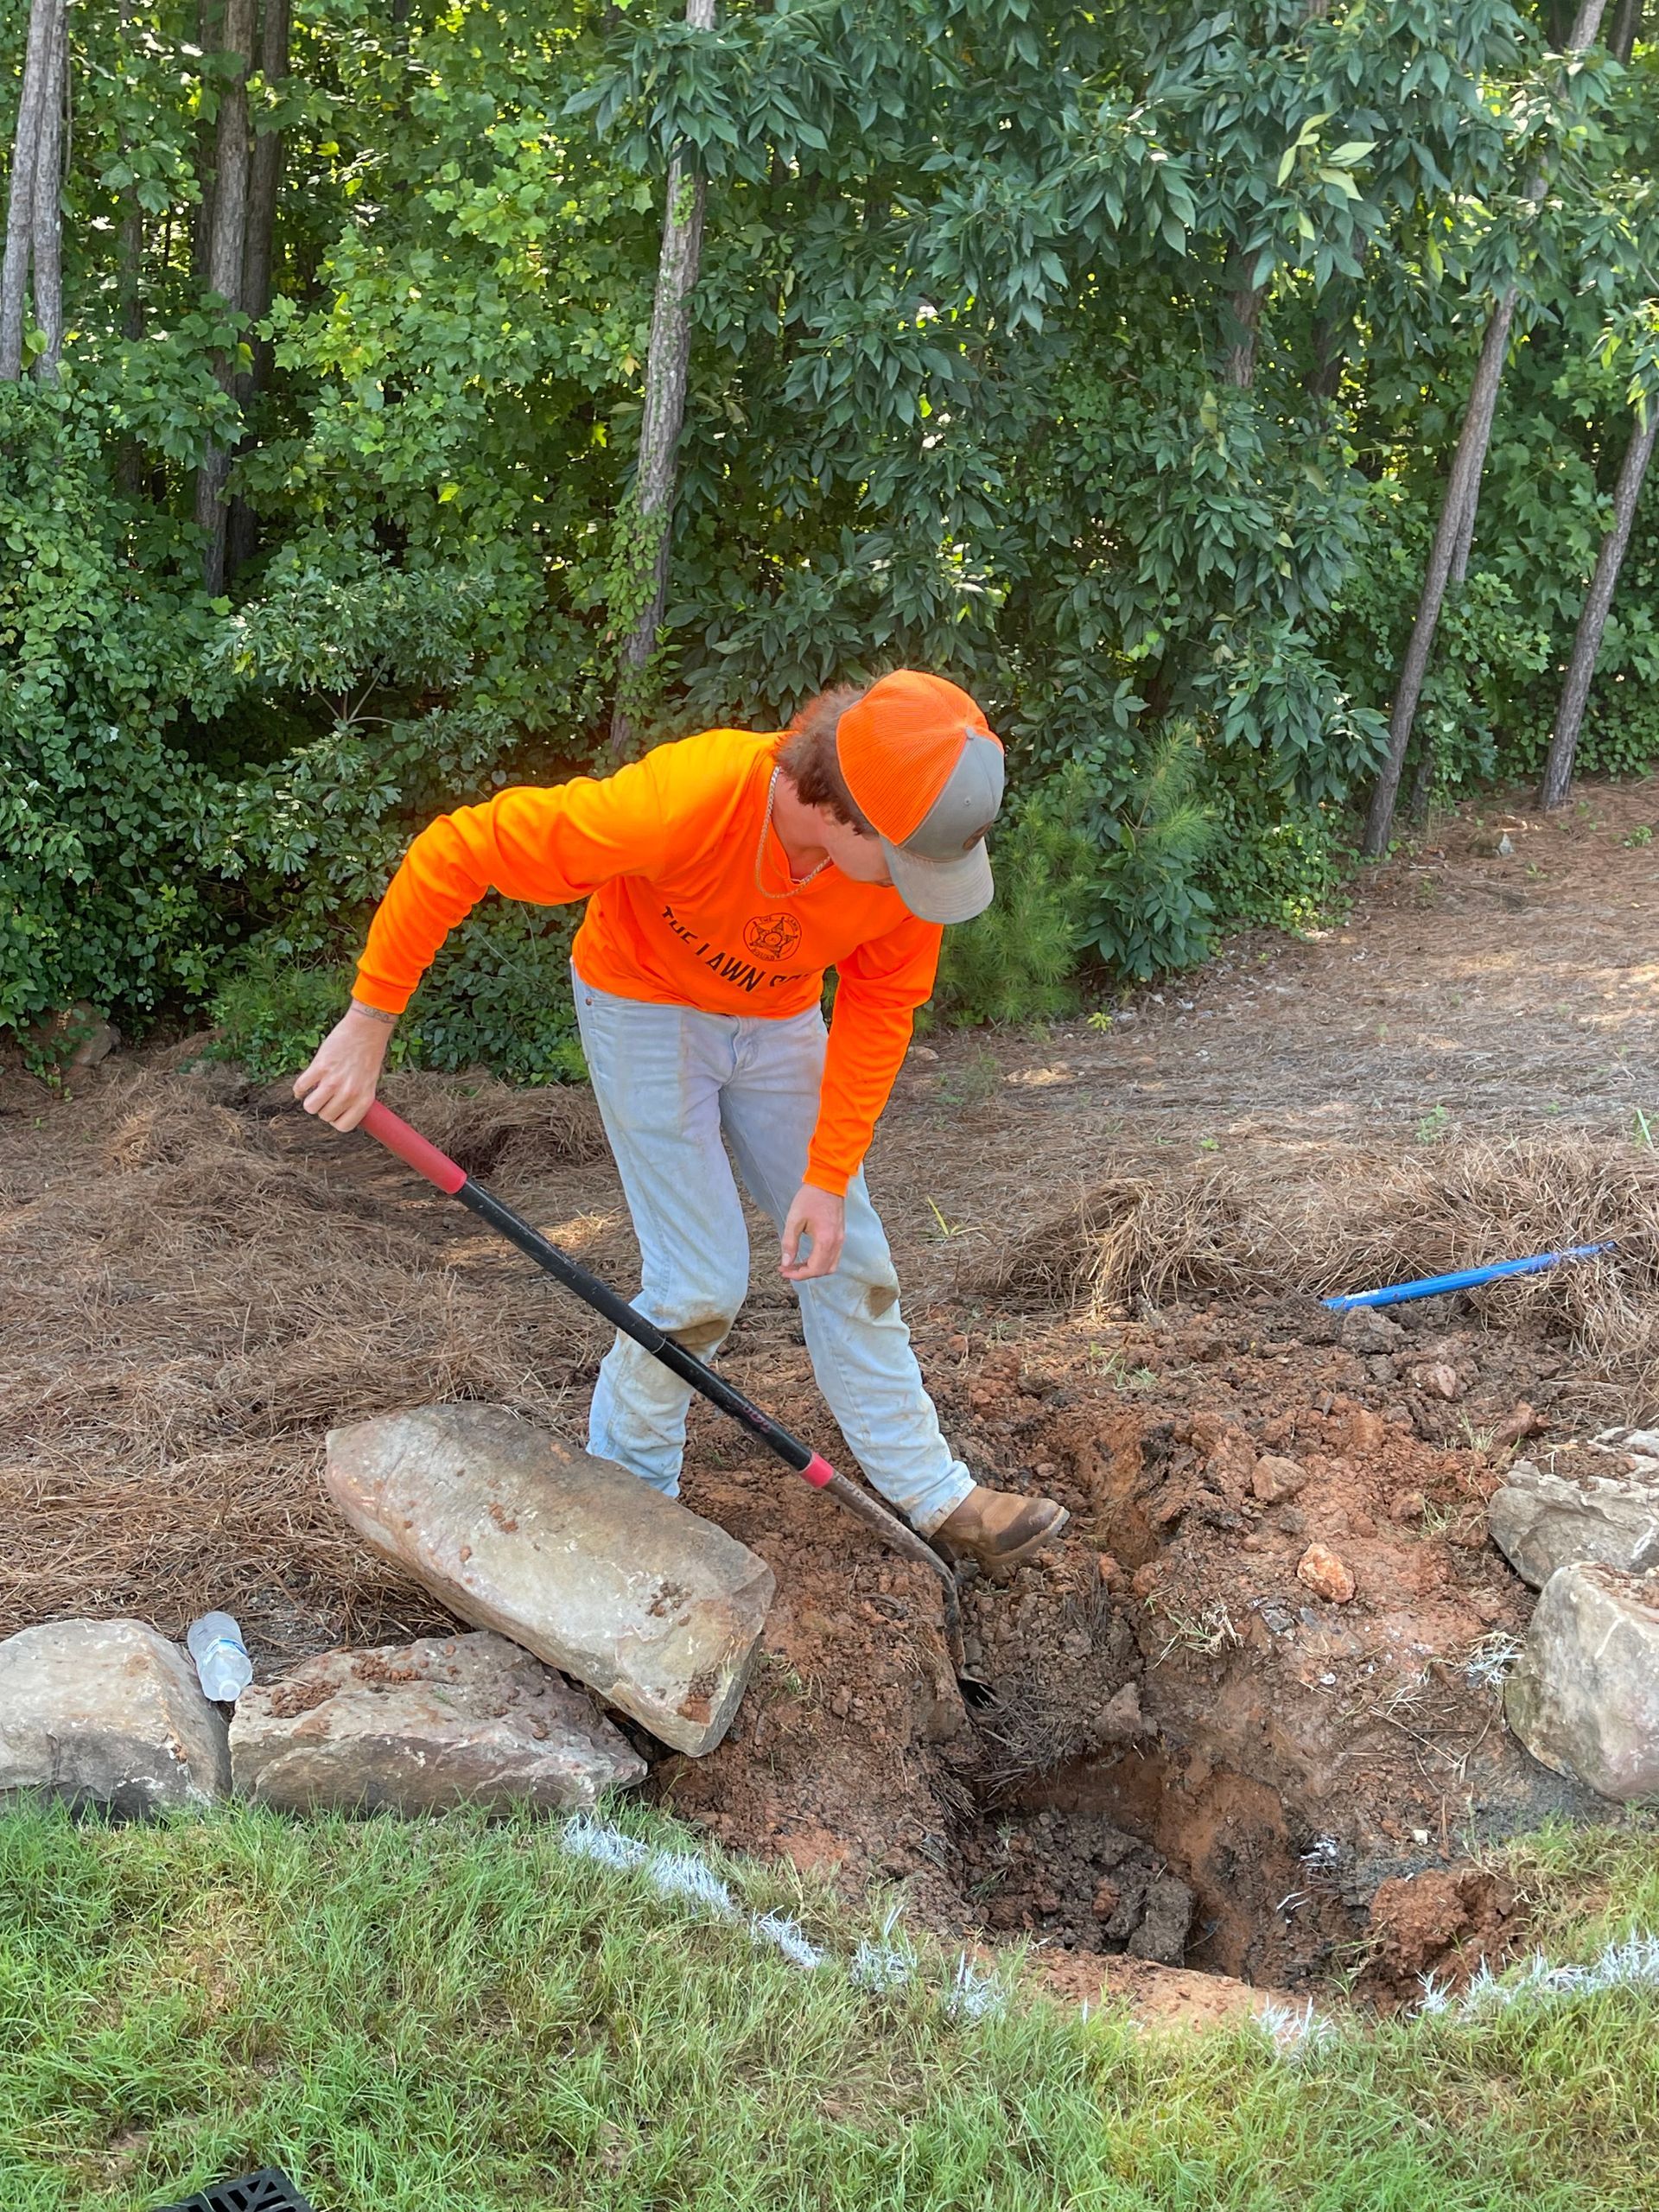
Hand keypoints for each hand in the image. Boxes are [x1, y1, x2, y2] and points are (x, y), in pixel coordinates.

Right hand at [292, 1003, 393, 1129]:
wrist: (366, 1030)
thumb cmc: (369, 1055)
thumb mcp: (369, 1082)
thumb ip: (356, 1098)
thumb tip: (337, 1112)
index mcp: (364, 1099)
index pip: (344, 1126)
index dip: (336, 1120)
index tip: (334, 1111)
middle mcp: (349, 1093)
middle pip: (325, 1116)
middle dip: (323, 1108)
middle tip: (325, 1096)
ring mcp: (333, 1081)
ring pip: (310, 1106)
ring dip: (310, 1101)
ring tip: (314, 1091)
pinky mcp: (320, 1067)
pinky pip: (301, 1086)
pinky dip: (299, 1088)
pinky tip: (304, 1084)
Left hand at [780, 1184, 844, 1281]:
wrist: (828, 1182)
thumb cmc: (810, 1198)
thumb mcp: (794, 1219)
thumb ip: (789, 1243)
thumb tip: (786, 1263)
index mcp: (825, 1240)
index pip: (814, 1269)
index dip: (798, 1275)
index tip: (784, 1271)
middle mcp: (836, 1243)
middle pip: (822, 1271)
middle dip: (804, 1274)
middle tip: (787, 1269)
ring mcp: (841, 1240)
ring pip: (830, 1267)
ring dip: (814, 1270)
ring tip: (797, 1265)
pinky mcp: (841, 1236)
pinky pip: (834, 1258)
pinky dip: (821, 1263)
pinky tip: (808, 1257)